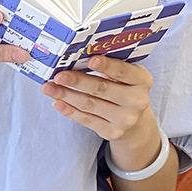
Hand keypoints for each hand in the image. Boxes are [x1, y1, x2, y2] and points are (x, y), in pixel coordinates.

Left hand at [40, 55, 154, 143]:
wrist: (136, 124)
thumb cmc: (125, 92)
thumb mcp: (127, 78)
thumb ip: (111, 69)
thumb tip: (78, 58)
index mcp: (142, 80)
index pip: (124, 71)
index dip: (107, 66)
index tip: (90, 60)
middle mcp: (137, 101)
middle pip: (102, 89)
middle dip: (77, 81)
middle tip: (58, 75)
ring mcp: (125, 119)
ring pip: (90, 105)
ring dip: (66, 95)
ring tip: (49, 88)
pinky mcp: (112, 132)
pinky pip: (86, 120)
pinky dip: (69, 111)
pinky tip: (57, 103)